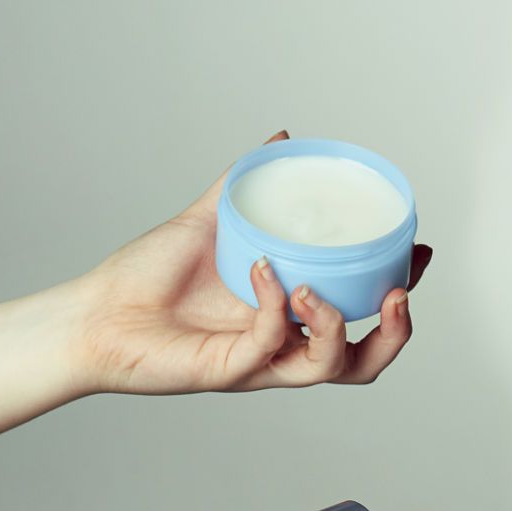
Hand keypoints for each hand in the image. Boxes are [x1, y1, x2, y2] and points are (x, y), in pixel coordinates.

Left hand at [71, 131, 432, 394]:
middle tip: (397, 293)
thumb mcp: (206, 221)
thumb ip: (243, 184)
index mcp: (288, 319)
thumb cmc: (144, 278)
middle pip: (364, 361)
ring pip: (330, 367)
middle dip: (395, 332)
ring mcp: (258, 363)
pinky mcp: (229, 370)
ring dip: (337, 325)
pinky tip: (262, 269)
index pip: (362, 317)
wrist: (92, 314)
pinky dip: (273, 303)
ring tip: (315, 289)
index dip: (400, 296)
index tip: (419, 252)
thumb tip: (281, 140)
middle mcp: (281, 347)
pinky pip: (268, 343)